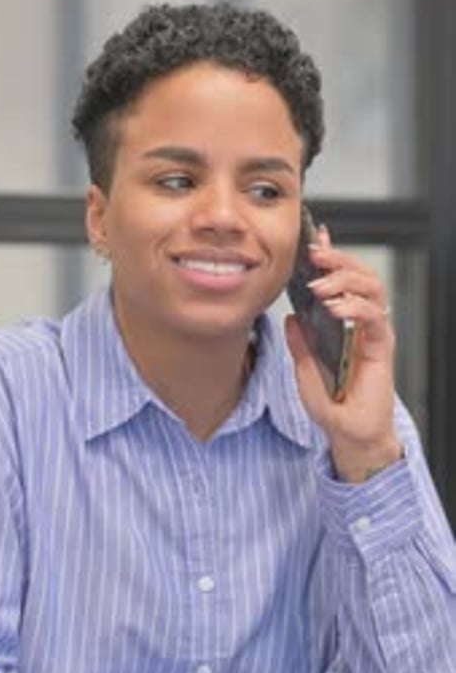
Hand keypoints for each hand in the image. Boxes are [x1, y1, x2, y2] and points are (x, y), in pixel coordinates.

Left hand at [285, 225, 402, 482]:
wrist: (351, 435)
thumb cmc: (333, 407)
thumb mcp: (304, 373)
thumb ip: (300, 345)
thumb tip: (289, 318)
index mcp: (343, 324)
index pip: (340, 281)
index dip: (331, 256)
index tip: (314, 238)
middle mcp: (361, 323)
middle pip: (359, 275)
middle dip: (337, 259)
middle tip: (315, 254)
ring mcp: (374, 333)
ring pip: (371, 288)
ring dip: (345, 280)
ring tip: (320, 287)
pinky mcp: (382, 346)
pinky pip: (374, 317)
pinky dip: (355, 307)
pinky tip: (336, 309)